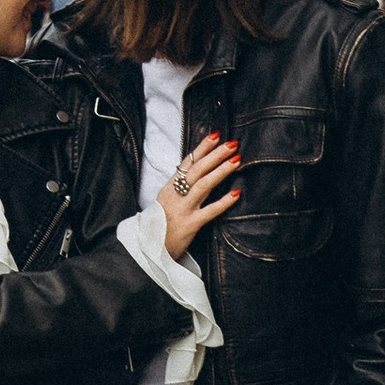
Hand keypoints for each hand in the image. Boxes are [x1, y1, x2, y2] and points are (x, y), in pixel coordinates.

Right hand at [158, 132, 240, 260]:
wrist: (147, 249)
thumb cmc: (159, 225)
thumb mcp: (165, 201)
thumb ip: (179, 187)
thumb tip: (199, 171)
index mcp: (169, 187)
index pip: (188, 162)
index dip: (202, 148)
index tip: (216, 135)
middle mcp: (175, 195)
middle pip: (197, 170)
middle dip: (215, 155)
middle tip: (232, 143)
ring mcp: (182, 209)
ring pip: (203, 185)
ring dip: (221, 170)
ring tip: (236, 159)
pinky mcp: (190, 225)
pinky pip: (210, 211)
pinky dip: (224, 202)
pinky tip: (237, 193)